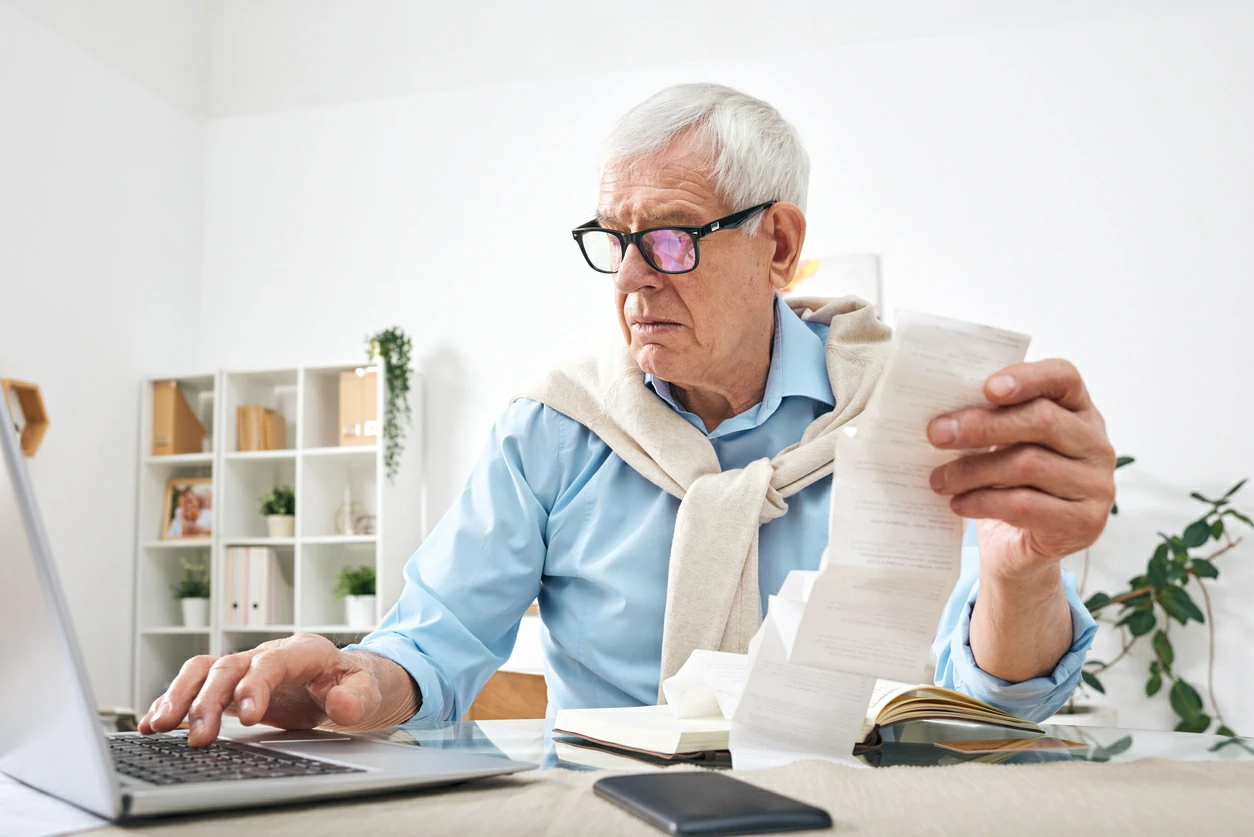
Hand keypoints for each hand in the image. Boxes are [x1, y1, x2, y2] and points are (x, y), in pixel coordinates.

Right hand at [138, 633, 394, 746]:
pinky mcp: (232, 686)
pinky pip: (196, 686)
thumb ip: (358, 697)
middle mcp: (268, 655)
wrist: (351, 682)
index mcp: (304, 652)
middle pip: (229, 667)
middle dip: (209, 700)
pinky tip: (154, 723)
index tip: (247, 716)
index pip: (271, 662)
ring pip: (204, 671)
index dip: (255, 686)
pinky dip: (173, 702)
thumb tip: (342, 705)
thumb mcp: (370, 690)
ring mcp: (247, 668)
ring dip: (179, 697)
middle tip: (199, 737)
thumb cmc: (359, 683)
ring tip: (159, 726)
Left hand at [927, 359, 1116, 579]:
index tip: (987, 388)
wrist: (1022, 550)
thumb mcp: (1004, 446)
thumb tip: (944, 415)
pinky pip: (1026, 505)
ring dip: (973, 470)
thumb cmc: (1009, 485)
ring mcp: (1097, 485)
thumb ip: (991, 421)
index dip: (1027, 378)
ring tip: (939, 479)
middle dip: (982, 426)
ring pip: (1029, 464)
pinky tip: (958, 503)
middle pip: (1042, 420)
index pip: (1063, 377)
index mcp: (1079, 411)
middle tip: (937, 434)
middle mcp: (1096, 444)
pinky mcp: (1085, 523)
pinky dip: (984, 502)